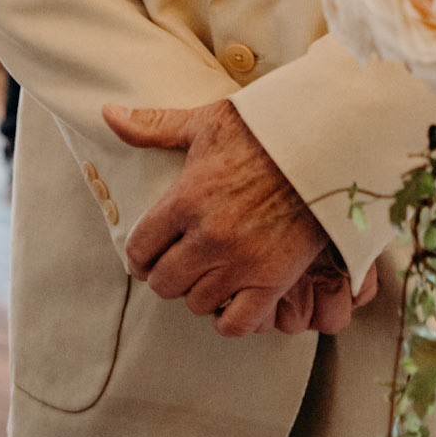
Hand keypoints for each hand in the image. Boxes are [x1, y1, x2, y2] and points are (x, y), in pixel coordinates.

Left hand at [103, 98, 368, 336]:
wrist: (327, 143)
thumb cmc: (265, 129)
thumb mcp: (206, 121)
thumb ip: (154, 125)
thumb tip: (108, 113)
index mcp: (186, 199)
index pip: (139, 249)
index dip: (140, 255)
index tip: (150, 253)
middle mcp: (208, 237)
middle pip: (164, 283)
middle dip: (167, 274)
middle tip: (180, 263)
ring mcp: (241, 262)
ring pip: (196, 303)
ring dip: (199, 292)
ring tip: (209, 275)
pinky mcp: (273, 279)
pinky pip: (236, 323)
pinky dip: (231, 317)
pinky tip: (235, 298)